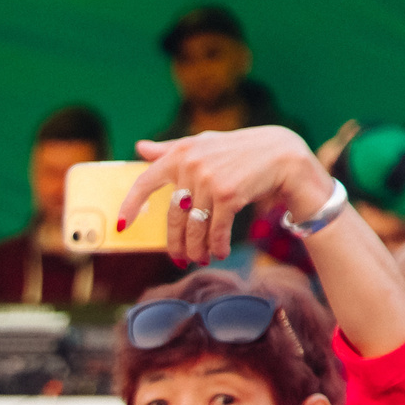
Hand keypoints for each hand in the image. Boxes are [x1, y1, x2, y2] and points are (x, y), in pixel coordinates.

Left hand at [122, 126, 333, 266]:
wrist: (283, 154)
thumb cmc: (241, 151)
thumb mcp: (205, 145)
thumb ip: (172, 150)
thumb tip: (140, 148)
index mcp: (181, 153)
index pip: (145, 182)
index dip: (131, 205)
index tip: (121, 226)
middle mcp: (191, 165)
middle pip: (173, 216)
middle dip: (176, 243)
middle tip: (180, 259)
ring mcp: (208, 180)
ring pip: (193, 227)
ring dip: (196, 250)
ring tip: (201, 259)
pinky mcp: (227, 195)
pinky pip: (214, 229)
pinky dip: (217, 245)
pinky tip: (220, 253)